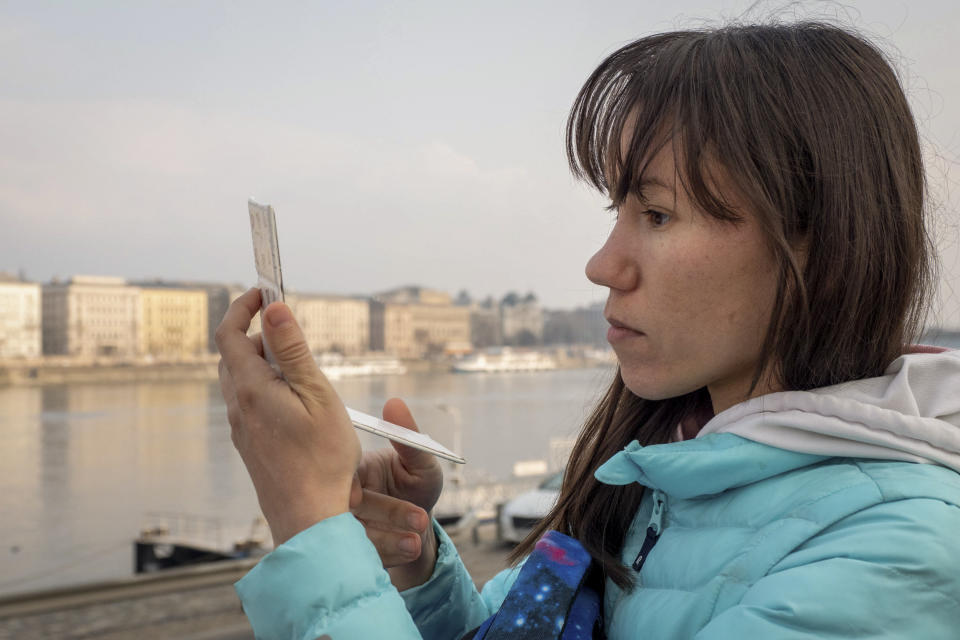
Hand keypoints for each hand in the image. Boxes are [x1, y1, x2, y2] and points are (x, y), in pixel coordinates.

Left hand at [216, 288, 360, 545]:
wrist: (309, 519)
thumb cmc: (322, 459)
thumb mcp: (316, 395)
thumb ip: (292, 351)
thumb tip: (273, 309)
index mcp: (251, 390)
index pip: (230, 334)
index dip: (243, 307)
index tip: (264, 291)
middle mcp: (239, 408)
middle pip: (233, 356)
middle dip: (254, 332)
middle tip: (286, 325)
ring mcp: (242, 430)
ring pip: (240, 381)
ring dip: (261, 361)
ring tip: (296, 363)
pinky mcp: (251, 447)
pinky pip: (249, 404)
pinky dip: (265, 387)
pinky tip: (294, 402)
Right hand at [350, 398, 443, 589]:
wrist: (419, 525)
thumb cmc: (417, 484)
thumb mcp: (421, 462)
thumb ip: (409, 438)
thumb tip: (394, 402)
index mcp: (350, 470)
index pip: (338, 475)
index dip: (349, 486)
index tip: (362, 496)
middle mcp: (341, 499)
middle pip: (343, 509)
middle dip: (377, 516)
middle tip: (414, 520)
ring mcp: (345, 528)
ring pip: (352, 537)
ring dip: (385, 541)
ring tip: (416, 542)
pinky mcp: (352, 552)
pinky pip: (361, 556)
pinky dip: (389, 554)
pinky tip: (412, 549)